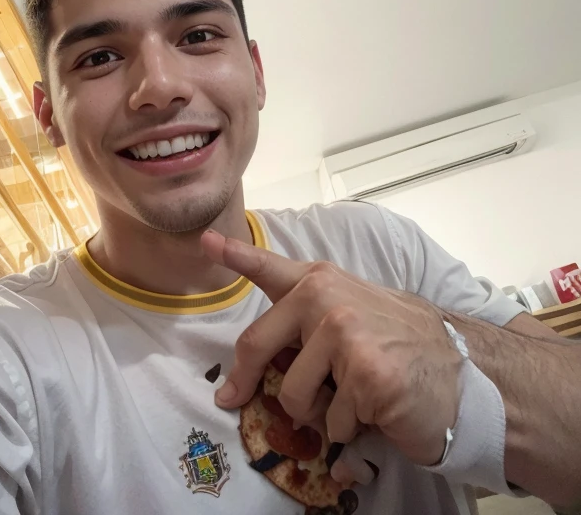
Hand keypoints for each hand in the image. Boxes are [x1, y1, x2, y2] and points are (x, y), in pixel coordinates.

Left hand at [202, 228, 462, 467]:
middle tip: (238, 398)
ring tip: (352, 398)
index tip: (205, 241)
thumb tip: (255, 363)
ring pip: (292, 395)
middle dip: (248, 381)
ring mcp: (344, 333)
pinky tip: (377, 409)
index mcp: (321, 282)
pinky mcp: (362, 373)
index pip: (269, 268)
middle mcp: (326, 298)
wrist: (464, 376)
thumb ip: (307, 322)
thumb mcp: (353, 315)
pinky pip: (330, 421)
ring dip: (317, 411)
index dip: (233, 254)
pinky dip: (350, 429)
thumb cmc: (403, 350)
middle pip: (257, 345)